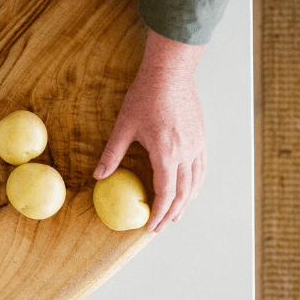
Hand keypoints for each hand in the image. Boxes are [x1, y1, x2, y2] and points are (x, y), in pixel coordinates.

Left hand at [93, 29, 206, 232]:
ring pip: (195, 183)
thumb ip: (112, 154)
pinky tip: (189, 190)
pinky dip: (195, 185)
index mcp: (166, 154)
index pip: (165, 193)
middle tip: (160, 226)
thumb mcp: (124, 126)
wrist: (171, 73)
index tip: (150, 225)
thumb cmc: (145, 97)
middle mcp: (185, 154)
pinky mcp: (200, 138)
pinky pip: (201, 169)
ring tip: (175, 215)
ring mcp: (196, 146)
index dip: (158, 212)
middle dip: (171, 213)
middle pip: (183, 194)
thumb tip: (98, 176)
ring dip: (186, 203)